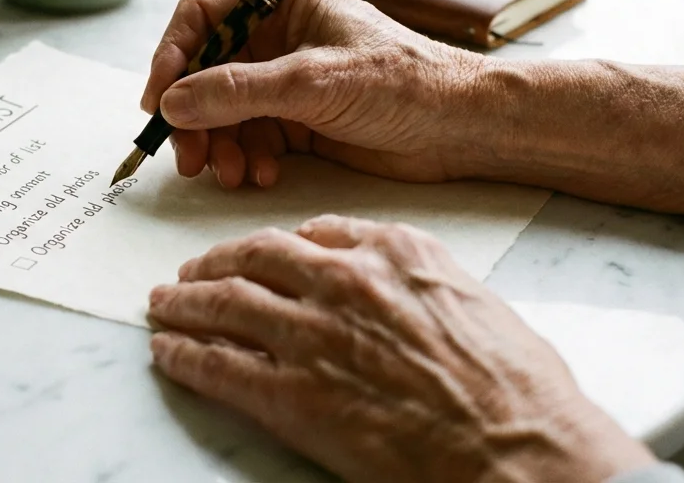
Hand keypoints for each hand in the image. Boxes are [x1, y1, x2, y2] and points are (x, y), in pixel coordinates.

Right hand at [140, 0, 483, 188]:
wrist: (460, 129)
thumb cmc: (406, 83)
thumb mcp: (313, 82)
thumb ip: (238, 91)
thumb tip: (174, 102)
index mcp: (283, 0)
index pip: (203, 14)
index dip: (172, 54)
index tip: (158, 99)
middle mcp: (278, 36)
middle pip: (205, 70)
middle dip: (193, 115)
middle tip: (189, 155)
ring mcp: (285, 80)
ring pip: (222, 110)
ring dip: (219, 144)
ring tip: (231, 173)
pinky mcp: (297, 120)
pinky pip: (249, 137)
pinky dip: (247, 158)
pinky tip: (263, 174)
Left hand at [148, 216, 654, 482]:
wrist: (519, 450)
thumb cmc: (514, 387)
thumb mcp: (470, 299)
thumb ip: (415, 277)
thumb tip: (383, 277)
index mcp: (392, 252)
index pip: (310, 233)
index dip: (270, 244)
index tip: (253, 253)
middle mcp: (344, 281)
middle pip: (254, 259)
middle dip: (213, 264)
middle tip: (190, 273)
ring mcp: (312, 336)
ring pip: (224, 304)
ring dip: (184, 304)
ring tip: (163, 306)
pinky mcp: (291, 396)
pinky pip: (218, 366)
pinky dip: (184, 355)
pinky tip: (168, 352)